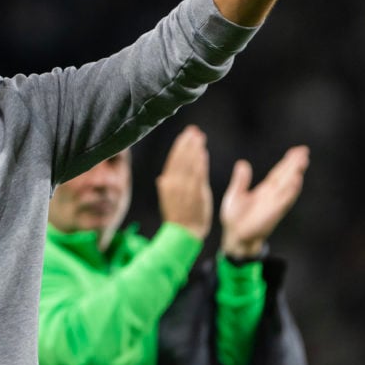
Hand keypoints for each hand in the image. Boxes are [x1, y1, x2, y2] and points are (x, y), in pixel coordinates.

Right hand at [156, 125, 211, 240]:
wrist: (184, 233)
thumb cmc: (178, 218)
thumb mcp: (167, 201)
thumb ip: (168, 187)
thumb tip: (162, 178)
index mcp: (166, 183)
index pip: (173, 160)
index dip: (179, 146)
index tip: (186, 134)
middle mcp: (173, 182)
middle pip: (180, 158)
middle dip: (187, 142)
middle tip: (193, 130)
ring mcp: (184, 187)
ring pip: (189, 163)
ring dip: (194, 148)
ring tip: (199, 136)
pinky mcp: (196, 192)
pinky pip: (197, 173)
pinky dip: (199, 162)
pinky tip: (203, 152)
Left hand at [220, 145, 308, 257]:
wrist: (235, 236)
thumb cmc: (235, 217)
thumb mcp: (235, 194)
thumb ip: (241, 180)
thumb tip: (243, 163)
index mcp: (265, 190)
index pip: (279, 173)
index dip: (287, 162)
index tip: (297, 150)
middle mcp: (272, 195)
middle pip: (286, 176)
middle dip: (295, 163)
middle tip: (305, 150)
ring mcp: (274, 203)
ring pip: (288, 185)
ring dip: (296, 173)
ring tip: (303, 160)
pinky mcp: (273, 212)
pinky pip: (284, 199)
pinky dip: (291, 189)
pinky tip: (297, 179)